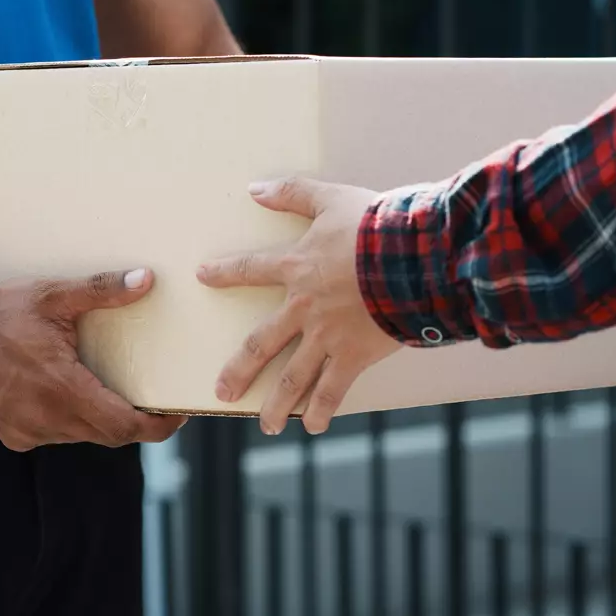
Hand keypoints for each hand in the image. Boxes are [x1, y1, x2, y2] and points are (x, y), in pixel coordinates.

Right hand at [0, 268, 187, 451]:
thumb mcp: (52, 296)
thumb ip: (102, 291)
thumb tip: (145, 281)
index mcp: (64, 391)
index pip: (126, 426)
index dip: (157, 427)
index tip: (174, 415)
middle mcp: (48, 420)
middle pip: (108, 434)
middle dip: (130, 420)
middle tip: (148, 399)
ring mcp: (26, 430)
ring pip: (78, 434)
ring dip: (95, 418)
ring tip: (103, 388)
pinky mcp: (9, 432)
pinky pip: (50, 433)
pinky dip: (64, 418)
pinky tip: (59, 392)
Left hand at [197, 176, 400, 436]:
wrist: (413, 258)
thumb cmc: (377, 225)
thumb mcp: (332, 197)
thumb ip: (293, 193)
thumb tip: (254, 188)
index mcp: (296, 268)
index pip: (250, 269)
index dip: (225, 272)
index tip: (202, 276)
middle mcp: (303, 308)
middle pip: (260, 343)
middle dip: (239, 369)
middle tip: (222, 391)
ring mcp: (326, 337)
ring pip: (292, 377)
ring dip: (275, 403)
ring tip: (264, 426)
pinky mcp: (353, 356)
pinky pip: (332, 390)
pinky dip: (321, 409)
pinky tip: (311, 427)